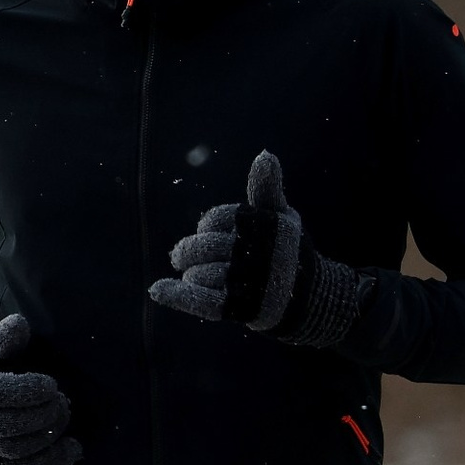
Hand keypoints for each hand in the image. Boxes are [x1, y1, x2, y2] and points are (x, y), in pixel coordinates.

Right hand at [0, 314, 82, 464]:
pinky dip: (51, 460)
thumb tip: (18, 325)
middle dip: (41, 415)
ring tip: (64, 415)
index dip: (26, 390)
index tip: (51, 384)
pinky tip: (73, 448)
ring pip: (15, 449)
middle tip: (62, 400)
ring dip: (47, 436)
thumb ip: (8, 335)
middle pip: (6, 425)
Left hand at [150, 149, 350, 340]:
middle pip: (203, 247)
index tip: (210, 233)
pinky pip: (204, 301)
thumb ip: (267, 190)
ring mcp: (248, 283)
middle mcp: (256, 253)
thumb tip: (265, 156)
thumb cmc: (287, 251)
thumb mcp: (281, 218)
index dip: (206, 226)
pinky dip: (178, 296)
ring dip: (193, 276)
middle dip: (189, 251)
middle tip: (181, 257)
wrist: (307, 297)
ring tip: (200, 276)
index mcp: (263, 226)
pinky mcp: (240, 309)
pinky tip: (157, 289)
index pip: (214, 220)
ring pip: (200, 275)